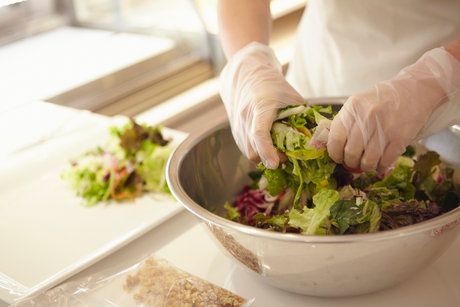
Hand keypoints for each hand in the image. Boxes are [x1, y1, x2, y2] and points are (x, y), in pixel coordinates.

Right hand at [220, 42, 302, 168]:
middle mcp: (245, 118)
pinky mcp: (236, 132)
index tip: (275, 164)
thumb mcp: (292, 97)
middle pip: (253, 149)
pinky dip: (258, 153)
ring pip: (248, 152)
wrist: (246, 75)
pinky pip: (246, 149)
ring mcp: (238, 126)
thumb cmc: (273, 85)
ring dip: (263, 158)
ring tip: (278, 153)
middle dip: (270, 158)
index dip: (267, 150)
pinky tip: (269, 149)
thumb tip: (319, 138)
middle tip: (287, 157)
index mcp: (260, 107)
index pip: (259, 133)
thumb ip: (304, 117)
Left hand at [327, 47, 459, 172]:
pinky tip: (380, 163)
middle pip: (351, 153)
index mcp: (352, 108)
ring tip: (367, 163)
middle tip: (354, 162)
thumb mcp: (358, 104)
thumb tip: (332, 148)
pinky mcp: (400, 137)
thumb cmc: (381, 100)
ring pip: (368, 160)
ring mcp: (385, 127)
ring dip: (366, 167)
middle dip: (350, 162)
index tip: (338, 158)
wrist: (414, 90)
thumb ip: (345, 122)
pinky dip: (381, 167)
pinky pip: (385, 161)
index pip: (336, 139)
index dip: (335, 154)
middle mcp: (367, 116)